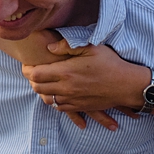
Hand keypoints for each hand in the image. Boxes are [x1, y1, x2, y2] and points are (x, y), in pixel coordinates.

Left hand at [23, 41, 149, 117]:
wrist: (126, 85)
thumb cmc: (110, 63)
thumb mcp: (90, 47)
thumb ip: (67, 45)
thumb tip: (49, 48)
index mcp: (66, 72)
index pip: (35, 74)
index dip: (27, 69)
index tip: (27, 64)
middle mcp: (66, 88)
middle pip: (37, 88)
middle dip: (32, 80)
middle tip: (33, 72)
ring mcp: (72, 100)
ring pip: (47, 99)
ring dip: (43, 91)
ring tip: (45, 82)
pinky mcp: (79, 107)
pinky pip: (59, 107)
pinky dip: (54, 100)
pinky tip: (57, 93)